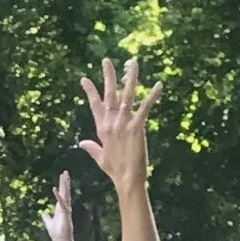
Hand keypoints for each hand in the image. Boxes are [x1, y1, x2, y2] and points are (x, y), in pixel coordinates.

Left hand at [42, 170, 73, 240]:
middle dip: (65, 182)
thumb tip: (44, 214)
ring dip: (64, 185)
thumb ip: (47, 218)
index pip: (62, 195)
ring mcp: (66, 210)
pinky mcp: (65, 214)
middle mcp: (64, 207)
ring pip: (65, 195)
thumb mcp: (49, 223)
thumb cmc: (56, 233)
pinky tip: (54, 189)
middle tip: (65, 172)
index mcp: (61, 208)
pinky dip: (58, 196)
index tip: (62, 178)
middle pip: (65, 192)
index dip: (62, 186)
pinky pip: (62, 203)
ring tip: (64, 175)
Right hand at [78, 56, 161, 194]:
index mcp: (102, 128)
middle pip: (109, 94)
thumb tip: (81, 143)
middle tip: (107, 60)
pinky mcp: (137, 127)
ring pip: (126, 95)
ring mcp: (123, 123)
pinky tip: (158, 85)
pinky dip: (152, 96)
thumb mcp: (100, 157)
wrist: (126, 179)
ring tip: (133, 62)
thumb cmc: (115, 170)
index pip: (94, 105)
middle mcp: (111, 122)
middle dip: (108, 76)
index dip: (90, 91)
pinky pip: (145, 107)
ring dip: (130, 78)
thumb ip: (91, 147)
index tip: (84, 79)